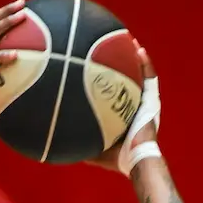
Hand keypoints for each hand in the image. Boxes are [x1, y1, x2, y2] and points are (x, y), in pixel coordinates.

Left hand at [87, 40, 157, 171]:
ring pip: (139, 74)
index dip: (105, 79)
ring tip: (128, 42)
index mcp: (120, 112)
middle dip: (120, 63)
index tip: (93, 66)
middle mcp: (132, 104)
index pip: (112, 91)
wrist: (136, 160)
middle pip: (126, 78)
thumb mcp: (89, 145)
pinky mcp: (152, 102)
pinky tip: (139, 51)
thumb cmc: (115, 157)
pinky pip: (150, 79)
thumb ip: (74, 138)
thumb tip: (50, 135)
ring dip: (134, 58)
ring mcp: (143, 102)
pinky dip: (145, 65)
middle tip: (110, 47)